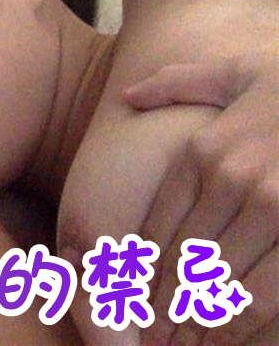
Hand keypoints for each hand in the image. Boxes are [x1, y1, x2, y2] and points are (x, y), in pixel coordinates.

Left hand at [124, 56, 277, 344]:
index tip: (124, 295)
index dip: (136, 268)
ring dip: (195, 321)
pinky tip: (227, 335)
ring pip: (218, 285)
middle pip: (180, 261)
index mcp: (206, 150)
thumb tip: (129, 96)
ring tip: (182, 342)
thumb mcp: (239, 70)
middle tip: (148, 333)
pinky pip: (265, 296)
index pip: (156, 224)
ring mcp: (276, 209)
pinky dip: (241, 324)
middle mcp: (235, 181)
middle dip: (159, 305)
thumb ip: (180, 83)